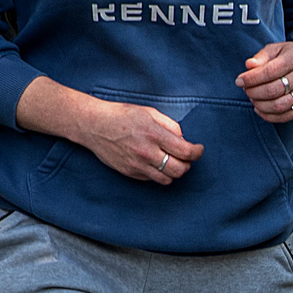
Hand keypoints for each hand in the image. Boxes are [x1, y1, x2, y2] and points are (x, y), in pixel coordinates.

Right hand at [15, 79, 202, 184]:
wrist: (94, 125)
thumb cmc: (122, 115)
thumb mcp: (149, 112)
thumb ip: (170, 125)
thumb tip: (183, 139)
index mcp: (154, 135)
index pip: (185, 151)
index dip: (197, 152)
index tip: (198, 150)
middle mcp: (147, 153)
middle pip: (180, 170)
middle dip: (187, 164)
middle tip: (186, 157)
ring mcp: (138, 165)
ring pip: (167, 180)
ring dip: (174, 172)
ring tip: (171, 161)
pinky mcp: (130, 172)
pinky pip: (152, 179)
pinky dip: (158, 174)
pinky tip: (155, 163)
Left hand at [237, 37, 292, 124]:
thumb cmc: (291, 55)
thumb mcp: (277, 49)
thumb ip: (262, 56)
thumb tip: (249, 65)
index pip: (268, 72)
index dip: (250, 79)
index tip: (239, 81)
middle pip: (273, 90)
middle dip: (253, 92)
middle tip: (246, 90)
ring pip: (279, 106)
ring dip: (260, 105)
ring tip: (252, 98)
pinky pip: (286, 116)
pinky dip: (269, 116)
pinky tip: (259, 109)